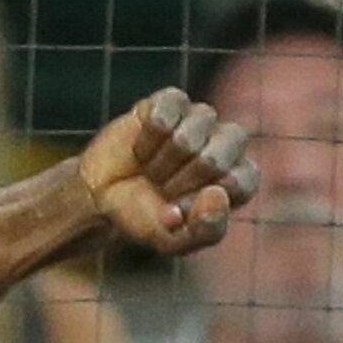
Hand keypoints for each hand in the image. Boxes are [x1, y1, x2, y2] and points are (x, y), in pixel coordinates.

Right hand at [77, 88, 259, 259]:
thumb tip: (218, 194)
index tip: (179, 209)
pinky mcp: (173, 101)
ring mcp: (201, 119)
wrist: (102, 197)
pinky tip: (142, 148)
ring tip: (151, 170)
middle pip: (214, 159)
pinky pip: (165, 114)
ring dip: (160, 162)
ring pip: (187, 137)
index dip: (202, 201)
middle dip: (179, 182)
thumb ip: (204, 231)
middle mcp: (226, 144)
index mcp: (238, 179)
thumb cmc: (144, 217)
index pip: (240, 183)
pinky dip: (147, 139)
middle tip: (162, 189)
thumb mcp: (172, 241)